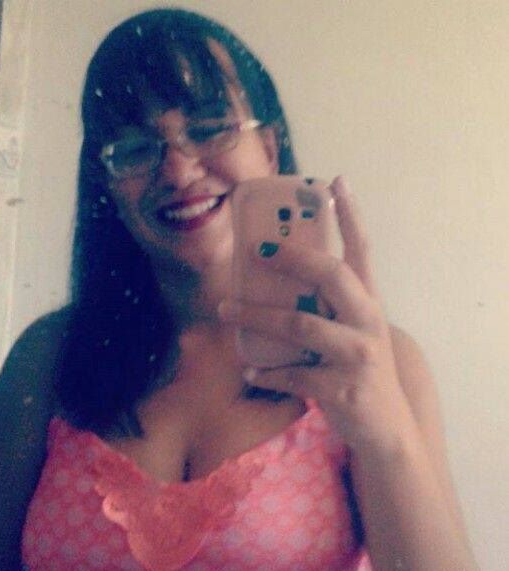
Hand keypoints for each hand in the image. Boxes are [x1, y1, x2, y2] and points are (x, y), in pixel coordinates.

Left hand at [219, 176, 417, 453]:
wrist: (387, 427)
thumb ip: (327, 307)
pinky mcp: (341, 388)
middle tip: (258, 248)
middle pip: (332, 276)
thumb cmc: (361, 369)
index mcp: (369, 303)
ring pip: (300, 324)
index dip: (351, 215)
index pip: (363, 250)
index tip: (335, 181)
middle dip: (294, 257)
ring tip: (225, 310)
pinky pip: (292, 373)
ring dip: (256, 316)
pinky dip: (266, 372)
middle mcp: (368, 321)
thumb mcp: (353, 331)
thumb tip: (276, 284)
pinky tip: (249, 370)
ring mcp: (357, 355)